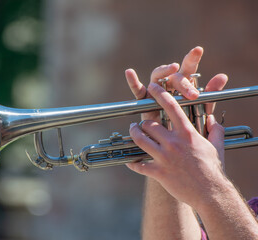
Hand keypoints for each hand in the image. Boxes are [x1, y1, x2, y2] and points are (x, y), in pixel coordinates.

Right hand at [125, 46, 227, 120]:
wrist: (176, 141)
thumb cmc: (188, 123)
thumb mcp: (202, 109)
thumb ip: (210, 93)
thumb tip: (222, 76)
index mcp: (184, 84)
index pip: (188, 68)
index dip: (191, 58)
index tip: (197, 50)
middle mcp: (169, 84)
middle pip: (174, 75)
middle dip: (184, 82)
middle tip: (192, 94)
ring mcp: (156, 90)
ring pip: (157, 76)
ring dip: (164, 72)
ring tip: (171, 69)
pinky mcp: (145, 100)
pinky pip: (138, 90)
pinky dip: (133, 82)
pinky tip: (130, 73)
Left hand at [127, 82, 226, 208]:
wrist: (211, 193)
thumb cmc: (213, 169)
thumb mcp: (217, 146)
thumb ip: (215, 130)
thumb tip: (213, 120)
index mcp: (187, 133)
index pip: (171, 107)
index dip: (160, 94)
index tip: (152, 87)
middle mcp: (173, 142)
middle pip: (148, 124)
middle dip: (142, 123)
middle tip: (139, 124)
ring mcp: (164, 158)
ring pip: (139, 139)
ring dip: (133, 134)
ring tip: (133, 132)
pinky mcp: (158, 172)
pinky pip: (138, 165)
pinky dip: (132, 163)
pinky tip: (130, 162)